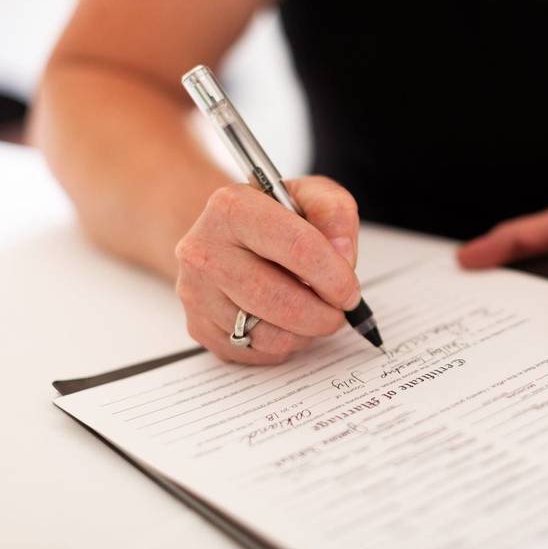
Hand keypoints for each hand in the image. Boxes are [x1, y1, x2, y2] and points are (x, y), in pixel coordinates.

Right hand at [175, 176, 360, 364]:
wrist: (225, 235)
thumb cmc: (271, 217)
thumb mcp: (309, 196)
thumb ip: (334, 214)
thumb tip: (343, 255)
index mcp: (233, 207)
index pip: (298, 247)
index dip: (335, 276)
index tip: (350, 291)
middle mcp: (204, 250)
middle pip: (279, 299)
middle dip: (322, 315)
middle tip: (338, 313)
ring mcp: (196, 292)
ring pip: (266, 334)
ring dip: (304, 334)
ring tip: (312, 315)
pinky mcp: (198, 326)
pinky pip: (252, 352)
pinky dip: (280, 345)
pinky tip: (284, 322)